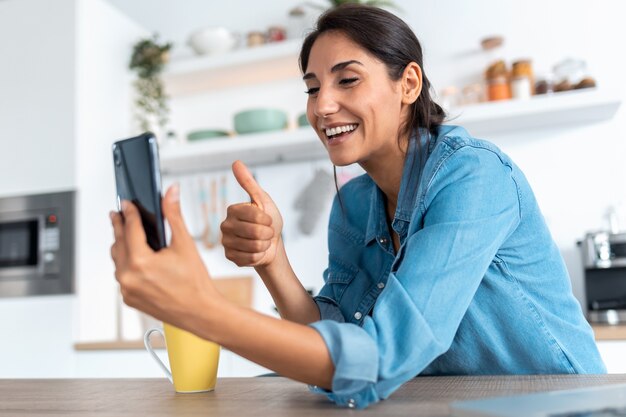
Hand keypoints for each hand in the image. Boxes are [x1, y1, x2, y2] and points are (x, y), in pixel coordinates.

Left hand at [110, 184, 222, 333]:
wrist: (200, 313)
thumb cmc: (195, 282)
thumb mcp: (185, 244)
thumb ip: (173, 215)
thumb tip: (171, 192)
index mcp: (140, 262)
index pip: (130, 229)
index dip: (129, 212)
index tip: (126, 203)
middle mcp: (128, 277)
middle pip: (118, 243)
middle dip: (119, 226)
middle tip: (117, 213)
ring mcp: (127, 290)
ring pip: (117, 260)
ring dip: (120, 245)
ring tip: (124, 233)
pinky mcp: (129, 299)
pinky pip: (122, 275)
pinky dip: (126, 264)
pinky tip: (134, 257)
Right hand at [221, 160, 282, 266]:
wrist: (272, 244)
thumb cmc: (268, 221)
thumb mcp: (263, 200)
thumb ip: (249, 183)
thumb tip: (236, 162)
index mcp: (232, 210)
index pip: (255, 215)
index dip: (267, 219)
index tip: (267, 219)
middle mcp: (225, 225)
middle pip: (254, 232)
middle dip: (267, 233)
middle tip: (266, 232)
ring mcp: (226, 242)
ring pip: (253, 246)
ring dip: (263, 245)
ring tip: (261, 241)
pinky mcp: (230, 256)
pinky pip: (249, 258)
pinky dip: (258, 256)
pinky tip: (256, 251)